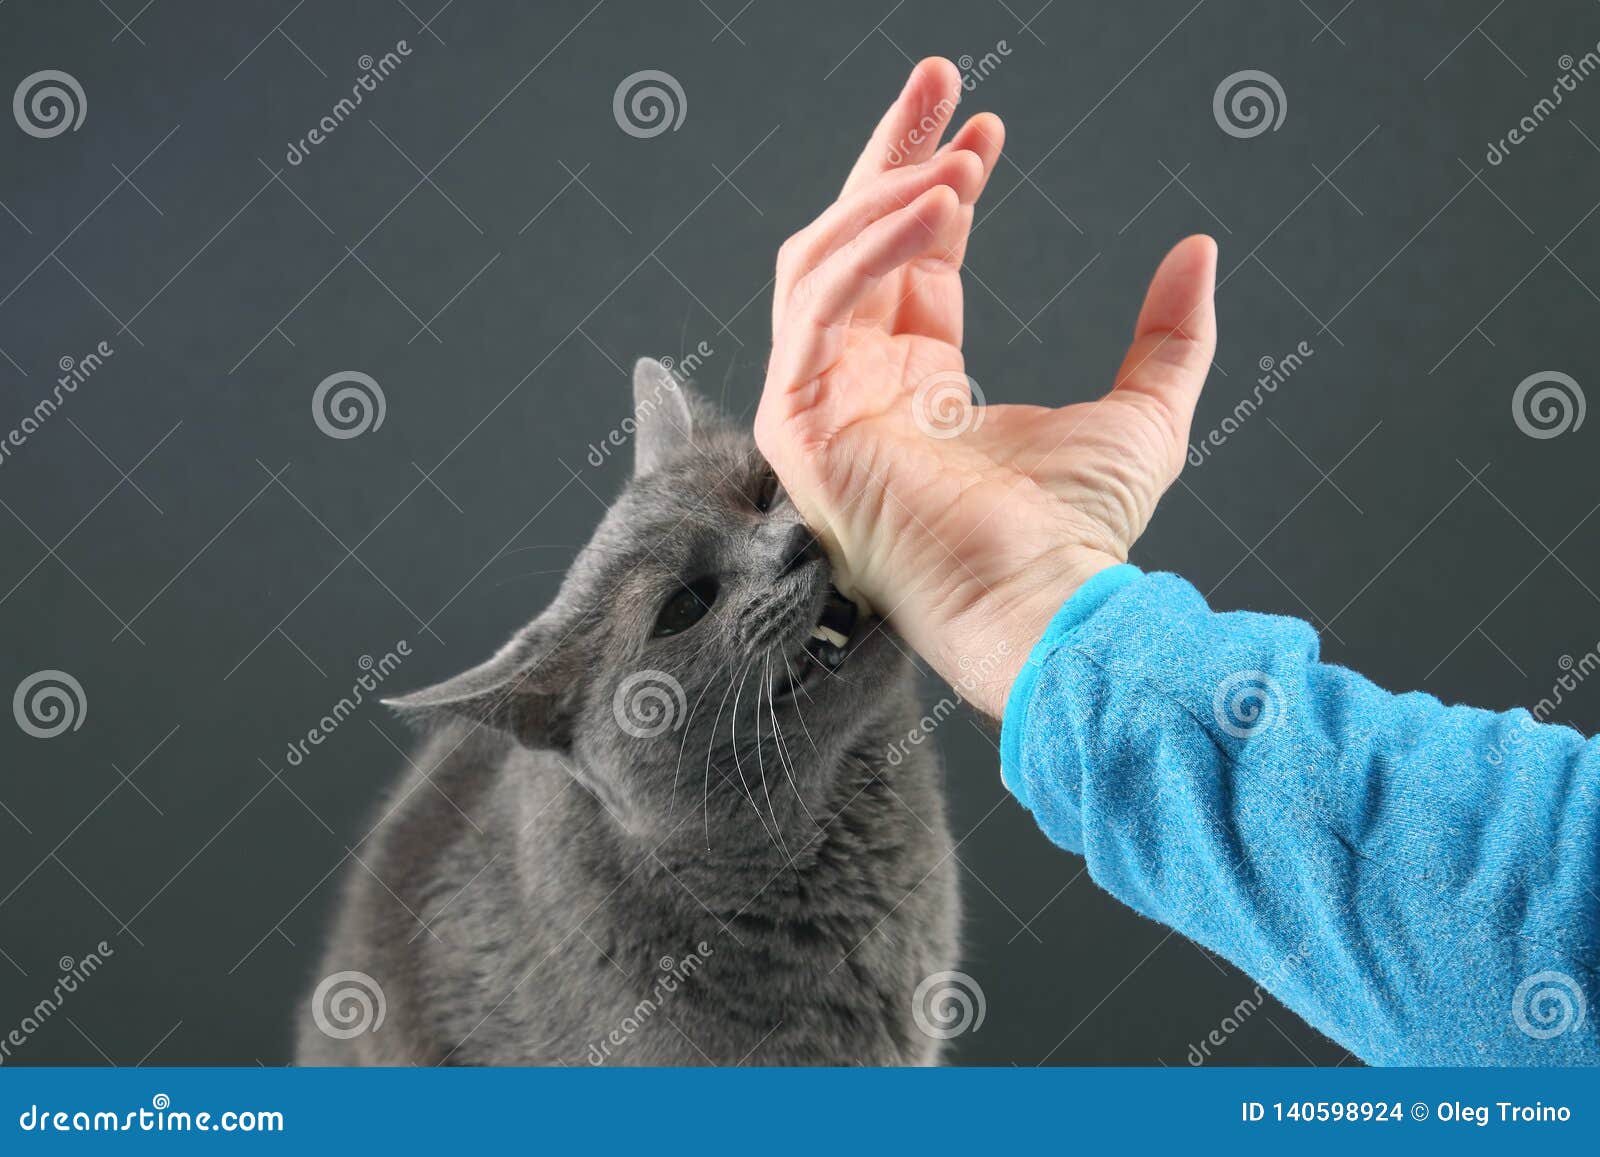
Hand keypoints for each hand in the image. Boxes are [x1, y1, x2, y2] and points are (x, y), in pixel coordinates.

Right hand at [756, 58, 1217, 717]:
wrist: (1040, 604)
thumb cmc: (1078, 536)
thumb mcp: (1144, 418)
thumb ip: (1168, 336)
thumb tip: (1198, 248)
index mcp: (917, 386)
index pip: (908, 261)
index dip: (939, 185)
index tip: (989, 124)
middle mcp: (858, 387)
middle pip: (850, 242)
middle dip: (890, 154)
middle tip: (940, 78)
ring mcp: (818, 406)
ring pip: (820, 262)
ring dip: (886, 195)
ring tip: (961, 157)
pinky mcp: (798, 423)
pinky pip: (819, 306)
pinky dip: (872, 243)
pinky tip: (941, 203)